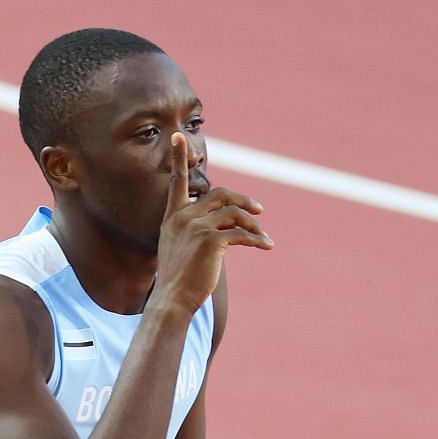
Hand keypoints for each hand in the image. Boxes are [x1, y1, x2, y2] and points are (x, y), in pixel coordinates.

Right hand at [153, 132, 271, 313]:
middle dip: (243, 201)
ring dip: (253, 225)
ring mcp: (196, 227)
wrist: (172, 302)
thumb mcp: (178, 249)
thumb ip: (193, 230)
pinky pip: (241, 234)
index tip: (177, 136)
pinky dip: (257, 239)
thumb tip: (220, 226)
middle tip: (259, 211)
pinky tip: (266, 246)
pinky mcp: (211, 240)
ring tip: (263, 237)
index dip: (178, 158)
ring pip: (235, 214)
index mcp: (173, 217)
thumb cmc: (177, 281)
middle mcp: (183, 217)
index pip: (176, 181)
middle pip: (220, 195)